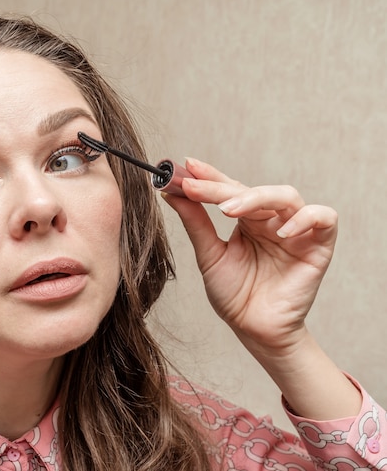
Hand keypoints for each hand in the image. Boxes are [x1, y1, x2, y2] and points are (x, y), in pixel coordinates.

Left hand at [162, 157, 337, 357]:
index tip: (186, 166)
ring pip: (286, 196)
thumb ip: (196, 223)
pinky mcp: (319, 245)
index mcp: (248, 220)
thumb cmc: (234, 295)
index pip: (230, 189)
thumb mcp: (209, 256)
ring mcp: (296, 230)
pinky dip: (304, 218)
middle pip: (253, 190)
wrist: (254, 330)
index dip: (210, 176)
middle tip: (194, 187)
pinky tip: (281, 232)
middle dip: (221, 187)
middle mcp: (272, 220)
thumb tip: (172, 194)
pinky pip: (323, 218)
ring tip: (229, 209)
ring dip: (257, 197)